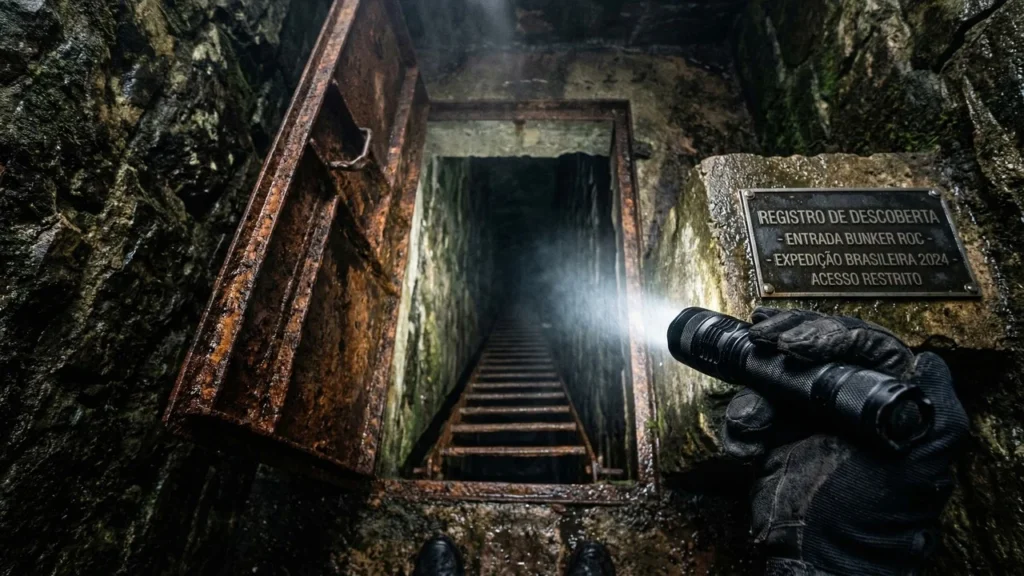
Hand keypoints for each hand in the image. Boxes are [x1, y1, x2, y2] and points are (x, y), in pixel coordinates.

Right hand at [722, 308, 968, 575]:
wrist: (820, 557)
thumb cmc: (874, 518)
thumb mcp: (922, 466)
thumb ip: (938, 414)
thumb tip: (931, 362)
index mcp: (885, 399)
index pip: (862, 345)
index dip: (828, 333)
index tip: (799, 343)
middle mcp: (846, 401)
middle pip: (815, 347)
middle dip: (787, 337)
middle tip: (765, 337)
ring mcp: (808, 415)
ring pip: (776, 372)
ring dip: (757, 387)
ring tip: (754, 421)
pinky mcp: (774, 435)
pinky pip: (750, 410)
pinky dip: (742, 425)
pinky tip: (747, 448)